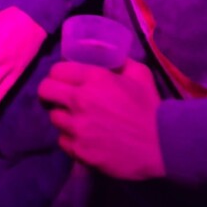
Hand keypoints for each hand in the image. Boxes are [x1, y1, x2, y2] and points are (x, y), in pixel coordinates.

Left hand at [39, 57, 164, 179]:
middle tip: (59, 98)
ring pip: (53, 117)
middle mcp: (79, 100)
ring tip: (77, 120)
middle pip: (44, 91)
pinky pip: (62, 141)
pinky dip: (70, 138)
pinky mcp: (79, 150)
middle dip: (49, 93)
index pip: (56, 70)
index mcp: (93, 78)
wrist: (161, 145)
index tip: (63, 80)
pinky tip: (84, 138)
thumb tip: (107, 55)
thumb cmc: (151, 108)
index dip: (58, 74)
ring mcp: (77, 127)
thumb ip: (119, 62)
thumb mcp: (139, 74)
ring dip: (63, 117)